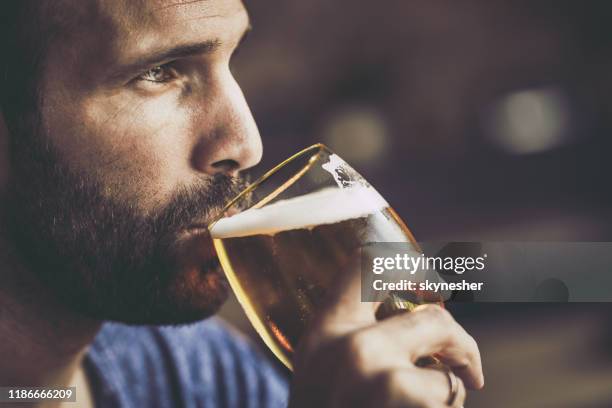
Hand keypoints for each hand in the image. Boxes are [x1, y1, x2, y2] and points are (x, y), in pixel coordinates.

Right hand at [289, 263, 483, 407]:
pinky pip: (448, 404)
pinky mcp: (411, 407)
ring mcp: (385, 382)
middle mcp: (355, 348)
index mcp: (326, 332)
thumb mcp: (321, 370)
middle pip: (436, 318)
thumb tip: (424, 308)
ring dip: (449, 396)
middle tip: (470, 370)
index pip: (368, 263)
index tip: (432, 282)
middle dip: (462, 346)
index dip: (408, 263)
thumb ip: (357, 334)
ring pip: (449, 372)